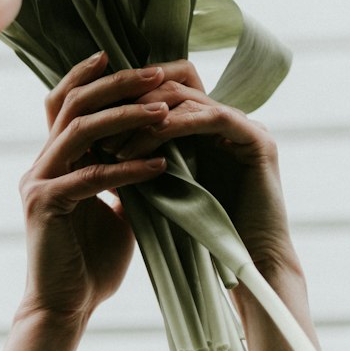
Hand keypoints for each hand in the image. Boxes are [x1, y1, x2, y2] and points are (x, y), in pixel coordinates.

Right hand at [16, 52, 169, 326]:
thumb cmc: (92, 263)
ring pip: (79, 130)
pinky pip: (92, 175)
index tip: (130, 58)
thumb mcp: (115, 209)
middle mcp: (40, 164)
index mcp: (53, 160)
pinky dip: (128, 168)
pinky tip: (160, 165)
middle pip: (72, 103)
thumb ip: (124, 176)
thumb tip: (157, 150)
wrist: (66, 309)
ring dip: (125, 116)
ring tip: (164, 112)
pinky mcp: (46, 206)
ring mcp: (39, 183)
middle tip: (157, 73)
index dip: (91, 74)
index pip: (65, 101)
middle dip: (116, 83)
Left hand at [101, 59, 303, 279]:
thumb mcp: (164, 187)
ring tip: (113, 146)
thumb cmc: (202, 236)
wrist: (246, 266)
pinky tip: (143, 144)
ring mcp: (246, 127)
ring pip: (187, 98)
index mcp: (208, 127)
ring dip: (143, 118)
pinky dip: (173, 126)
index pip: (166, 90)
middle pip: (174, 84)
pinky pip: (211, 118)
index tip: (92, 124)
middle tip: (97, 133)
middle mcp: (229, 120)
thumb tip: (99, 143)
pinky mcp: (258, 141)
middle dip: (130, 105)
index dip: (128, 100)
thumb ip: (145, 159)